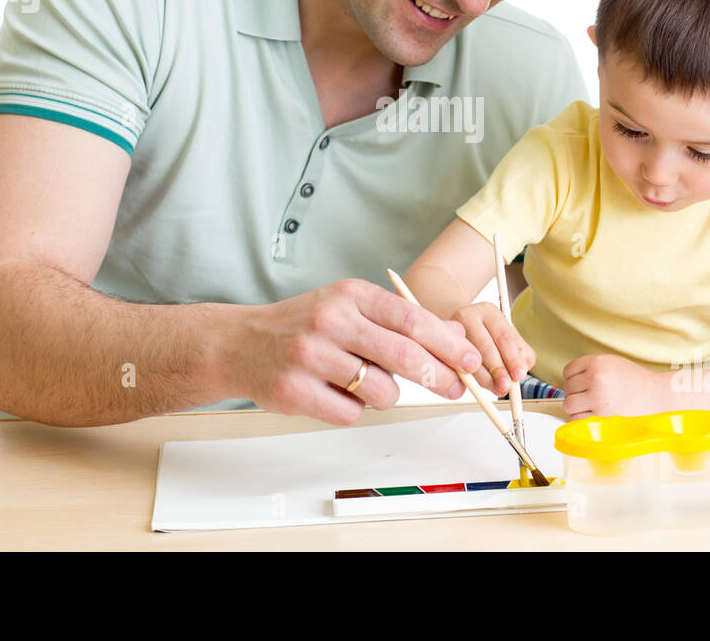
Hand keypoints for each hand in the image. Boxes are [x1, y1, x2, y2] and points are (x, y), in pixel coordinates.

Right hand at [216, 279, 481, 425]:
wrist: (240, 344)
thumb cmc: (305, 326)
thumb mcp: (350, 308)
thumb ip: (398, 321)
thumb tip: (454, 337)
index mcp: (350, 295)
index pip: (411, 319)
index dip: (447, 343)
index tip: (470, 359)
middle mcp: (330, 321)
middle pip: (404, 356)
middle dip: (438, 376)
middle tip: (454, 387)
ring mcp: (311, 356)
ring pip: (381, 391)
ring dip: (384, 395)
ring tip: (361, 382)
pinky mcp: (295, 391)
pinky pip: (350, 414)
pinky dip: (353, 410)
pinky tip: (334, 393)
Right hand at [451, 301, 535, 396]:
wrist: (457, 333)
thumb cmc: (489, 339)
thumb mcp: (507, 341)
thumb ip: (520, 354)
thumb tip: (517, 375)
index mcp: (488, 311)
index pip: (504, 336)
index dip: (513, 358)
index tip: (519, 375)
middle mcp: (466, 316)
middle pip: (485, 347)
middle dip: (498, 370)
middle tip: (505, 386)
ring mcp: (449, 333)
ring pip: (468, 360)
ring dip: (484, 379)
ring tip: (495, 388)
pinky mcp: (439, 348)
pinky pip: (455, 368)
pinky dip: (467, 380)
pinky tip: (477, 385)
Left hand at [562, 354, 656, 418]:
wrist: (658, 398)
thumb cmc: (636, 382)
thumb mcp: (613, 364)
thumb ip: (590, 369)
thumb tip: (567, 381)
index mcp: (598, 362)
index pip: (568, 371)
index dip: (574, 379)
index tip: (582, 385)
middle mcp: (596, 379)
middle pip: (568, 389)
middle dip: (577, 394)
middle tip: (591, 397)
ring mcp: (598, 399)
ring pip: (570, 406)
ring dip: (578, 408)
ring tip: (594, 408)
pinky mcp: (601, 419)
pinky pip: (578, 421)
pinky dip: (583, 421)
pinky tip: (597, 417)